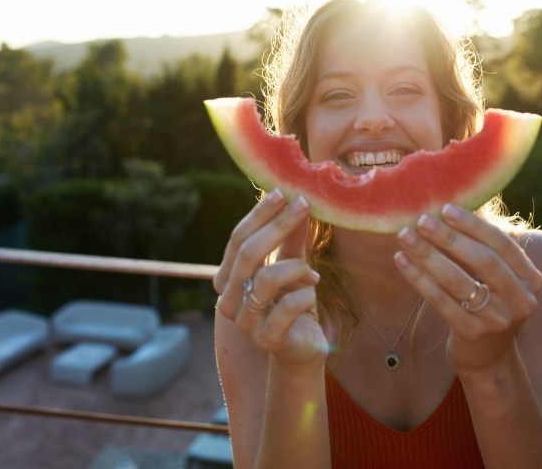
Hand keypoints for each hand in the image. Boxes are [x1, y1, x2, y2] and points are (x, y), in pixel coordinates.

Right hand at [213, 190, 327, 370]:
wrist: (303, 348)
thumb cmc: (294, 302)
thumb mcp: (292, 265)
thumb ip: (290, 238)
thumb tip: (297, 199)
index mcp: (228, 279)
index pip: (237, 239)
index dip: (259, 215)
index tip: (283, 193)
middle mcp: (229, 300)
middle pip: (248, 254)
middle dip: (278, 225)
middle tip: (303, 205)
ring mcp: (245, 322)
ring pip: (267, 278)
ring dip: (297, 267)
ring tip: (311, 272)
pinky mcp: (267, 339)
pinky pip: (288, 306)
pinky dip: (306, 293)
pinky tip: (312, 292)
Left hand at [393, 204, 541, 375]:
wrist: (487, 357)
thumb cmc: (487, 301)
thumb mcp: (496, 277)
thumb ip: (483, 247)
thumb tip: (448, 208)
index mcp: (531, 279)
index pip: (502, 244)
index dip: (474, 225)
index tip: (446, 208)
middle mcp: (522, 301)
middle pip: (483, 262)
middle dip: (450, 238)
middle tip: (422, 220)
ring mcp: (499, 320)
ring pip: (458, 282)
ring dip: (428, 255)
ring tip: (405, 236)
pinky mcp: (473, 335)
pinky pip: (441, 301)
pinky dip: (419, 278)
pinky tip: (401, 261)